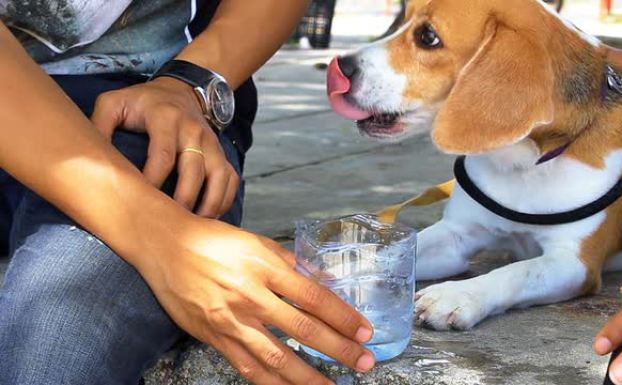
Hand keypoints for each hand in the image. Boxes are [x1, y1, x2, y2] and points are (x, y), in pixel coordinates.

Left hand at [91, 77, 237, 217]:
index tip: (141, 204)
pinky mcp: (222, 153)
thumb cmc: (142, 103)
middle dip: (183, 200)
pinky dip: (223, 200)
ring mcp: (212, 142)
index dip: (153, 183)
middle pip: (194, 170)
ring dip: (208, 204)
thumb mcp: (114, 103)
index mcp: (165, 118)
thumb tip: (88, 160)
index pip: (163, 156)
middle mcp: (193, 130)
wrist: (181, 91)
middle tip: (169, 224)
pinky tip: (207, 218)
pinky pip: (230, 180)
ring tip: (192, 227)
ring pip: (219, 177)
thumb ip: (99, 125)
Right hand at [139, 217, 375, 384]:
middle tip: (364, 362)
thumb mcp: (257, 242)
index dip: (344, 317)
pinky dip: (272, 383)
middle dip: (338, 349)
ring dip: (309, 377)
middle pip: (303, 329)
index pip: (315, 298)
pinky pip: (248, 367)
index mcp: (266, 267)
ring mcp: (231, 321)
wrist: (166, 247)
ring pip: (277, 357)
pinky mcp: (215, 338)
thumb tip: (323, 279)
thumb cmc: (214, 241)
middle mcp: (251, 296)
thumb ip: (290, 263)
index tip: (365, 331)